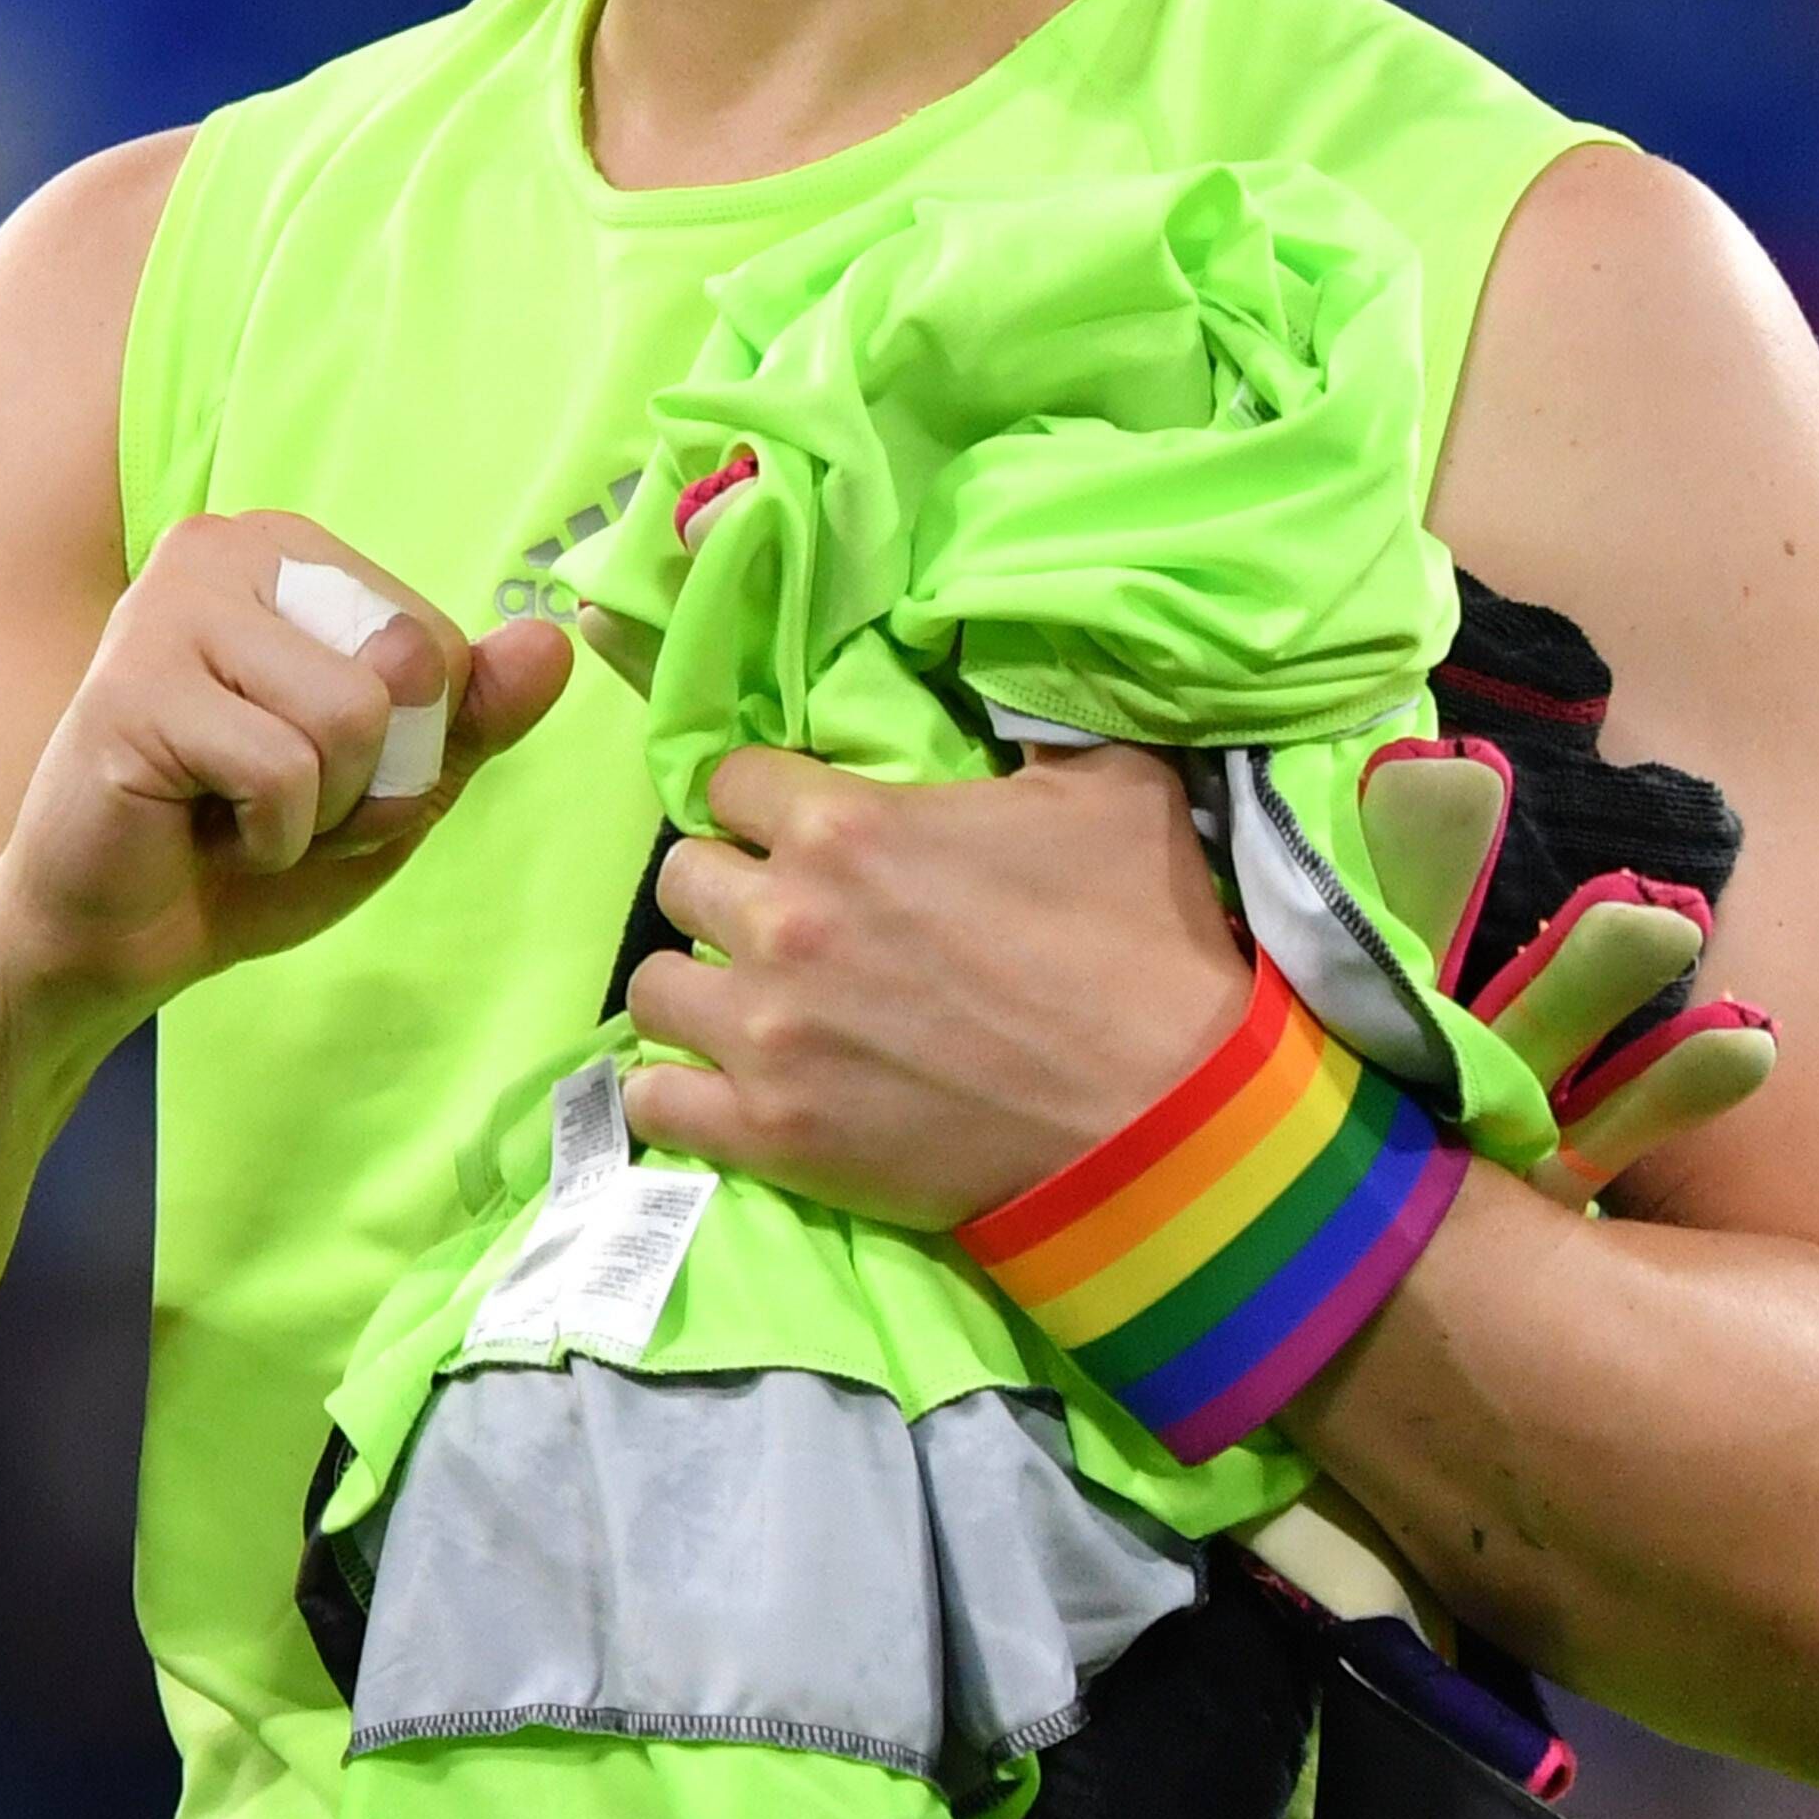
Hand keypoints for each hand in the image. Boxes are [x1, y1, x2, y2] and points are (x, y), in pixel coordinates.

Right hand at [0, 510, 573, 1015]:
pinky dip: (269, 836)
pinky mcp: (132, 687)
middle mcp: (226, 546)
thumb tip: (554, 643)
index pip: (442, 641)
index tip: (321, 772)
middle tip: (281, 801)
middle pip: (409, 663)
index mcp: (292, 551)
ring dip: (322, 810)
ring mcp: (169, 608)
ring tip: (241, 813)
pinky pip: (284, 771)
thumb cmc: (246, 847)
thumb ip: (473, 715)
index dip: (413, 744)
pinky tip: (202, 829)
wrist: (112, 937)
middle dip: (375, 777)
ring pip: (354, 716)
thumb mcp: (395, 782)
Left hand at [619, 739, 1258, 1230]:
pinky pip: (653, 1100)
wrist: (1166, 1114)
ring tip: (752, 1005)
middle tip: (784, 920)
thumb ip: (1032, 725)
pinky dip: (677, 1093)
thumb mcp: (1112, 787)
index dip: (769, 802)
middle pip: (682, 875)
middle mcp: (784, 919)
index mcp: (844, 825)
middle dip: (730, 887)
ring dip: (700, 986)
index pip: (732, 778)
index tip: (803, 831)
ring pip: (655, 985)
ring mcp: (766, 1034)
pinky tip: (722, 1086)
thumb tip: (1006, 685)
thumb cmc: (1142, 942)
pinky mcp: (770, 1133)